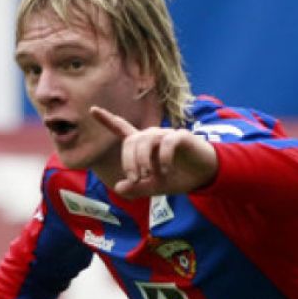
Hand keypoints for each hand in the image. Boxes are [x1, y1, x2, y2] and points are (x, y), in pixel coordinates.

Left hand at [90, 106, 216, 196]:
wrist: (205, 175)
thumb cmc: (179, 177)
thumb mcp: (155, 188)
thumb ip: (136, 189)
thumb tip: (118, 187)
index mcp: (144, 146)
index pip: (122, 129)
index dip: (107, 120)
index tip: (92, 110)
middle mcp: (153, 136)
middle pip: (131, 141)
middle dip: (129, 162)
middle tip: (136, 180)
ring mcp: (166, 135)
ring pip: (146, 140)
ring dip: (143, 160)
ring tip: (149, 176)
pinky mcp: (181, 137)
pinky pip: (166, 142)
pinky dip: (163, 158)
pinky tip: (165, 171)